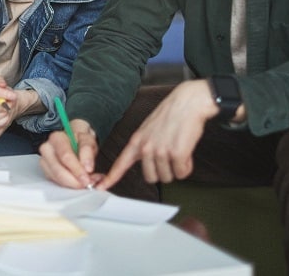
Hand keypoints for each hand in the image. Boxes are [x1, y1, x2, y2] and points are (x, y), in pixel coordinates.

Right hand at [38, 120, 102, 188]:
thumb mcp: (88, 140)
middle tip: (86, 183)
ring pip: (56, 178)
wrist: (74, 140)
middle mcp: (47, 149)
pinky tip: (76, 180)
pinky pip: (56, 182)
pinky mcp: (46, 171)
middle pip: (58, 170)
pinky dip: (67, 184)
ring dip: (71, 183)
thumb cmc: (79, 139)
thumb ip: (87, 152)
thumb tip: (87, 168)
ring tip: (83, 181)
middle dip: (74, 180)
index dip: (77, 169)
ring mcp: (44, 161)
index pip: (65, 156)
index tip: (87, 178)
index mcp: (56, 138)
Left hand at [100, 79, 216, 188]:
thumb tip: (147, 162)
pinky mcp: (176, 154)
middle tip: (169, 157)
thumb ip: (144, 145)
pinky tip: (186, 151)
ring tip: (178, 150)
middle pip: (151, 178)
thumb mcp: (149, 129)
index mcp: (137, 140)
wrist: (187, 103)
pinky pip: (182, 173)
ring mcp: (160, 151)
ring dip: (176, 168)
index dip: (111, 177)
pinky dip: (187, 166)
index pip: (121, 163)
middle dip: (162, 172)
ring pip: (168, 177)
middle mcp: (146, 147)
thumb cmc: (171, 115)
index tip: (101, 186)